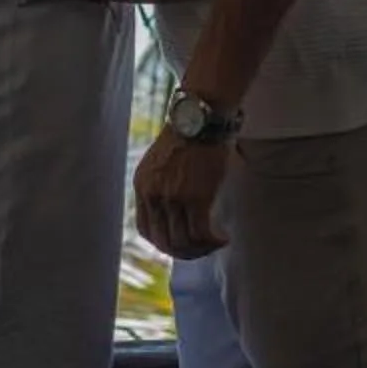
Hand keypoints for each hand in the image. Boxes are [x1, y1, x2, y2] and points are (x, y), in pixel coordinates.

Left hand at [134, 123, 232, 261]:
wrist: (201, 115)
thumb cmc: (189, 134)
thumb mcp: (163, 161)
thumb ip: (162, 184)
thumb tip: (177, 209)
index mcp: (142, 186)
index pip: (146, 230)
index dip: (165, 243)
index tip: (183, 243)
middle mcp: (153, 195)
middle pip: (165, 242)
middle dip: (185, 252)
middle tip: (204, 249)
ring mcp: (173, 198)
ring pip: (184, 242)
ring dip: (202, 249)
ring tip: (217, 242)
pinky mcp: (196, 197)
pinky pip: (202, 233)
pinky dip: (214, 241)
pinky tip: (224, 238)